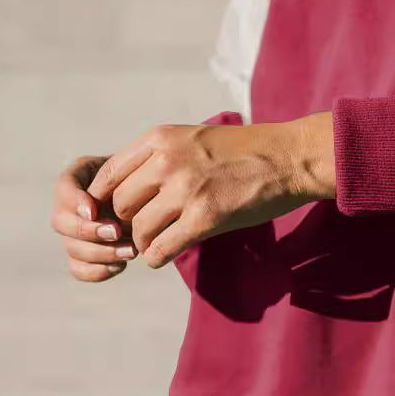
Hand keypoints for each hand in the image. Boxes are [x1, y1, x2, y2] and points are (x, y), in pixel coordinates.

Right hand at [50, 154, 139, 281]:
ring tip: (131, 251)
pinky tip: (120, 265)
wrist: (150, 198)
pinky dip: (98, 271)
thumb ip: (123, 177)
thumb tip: (103, 207)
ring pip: (72, 249)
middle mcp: (69, 207)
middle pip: (61, 223)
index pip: (63, 188)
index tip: (93, 211)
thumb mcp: (137, 169)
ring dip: (100, 254)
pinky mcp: (82, 255)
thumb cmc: (144, 177)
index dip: (74, 202)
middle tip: (117, 232)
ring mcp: (73, 233)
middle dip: (88, 231)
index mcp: (78, 178)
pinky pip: (79, 270)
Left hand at [86, 112, 335, 268]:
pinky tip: (163, 256)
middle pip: (120, 204)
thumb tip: (129, 189)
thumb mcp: (193, 139)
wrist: (289, 158)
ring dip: (143, 242)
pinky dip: (157, 257)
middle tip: (141, 232)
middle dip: (127, 223)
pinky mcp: (205, 217)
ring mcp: (185, 189)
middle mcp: (166, 161)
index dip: (106, 200)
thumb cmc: (245, 151)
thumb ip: (160, 157)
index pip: (108, 175)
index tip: (119, 213)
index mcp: (159, 138)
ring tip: (155, 244)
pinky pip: (161, 248)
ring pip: (138, 229)